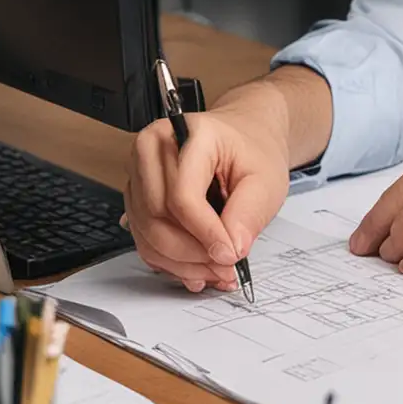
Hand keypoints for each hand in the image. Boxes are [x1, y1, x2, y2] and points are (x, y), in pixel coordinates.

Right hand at [123, 80, 291, 291]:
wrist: (244, 141)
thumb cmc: (252, 153)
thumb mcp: (266, 179)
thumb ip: (249, 213)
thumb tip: (230, 248)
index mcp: (190, 133)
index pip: (182, 194)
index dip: (205, 233)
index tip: (229, 255)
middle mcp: (154, 148)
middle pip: (157, 216)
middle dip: (192, 253)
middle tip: (224, 267)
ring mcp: (139, 172)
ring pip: (147, 233)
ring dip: (181, 262)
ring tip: (215, 270)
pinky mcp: (136, 197)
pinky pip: (144, 239)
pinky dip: (170, 261)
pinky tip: (197, 267)